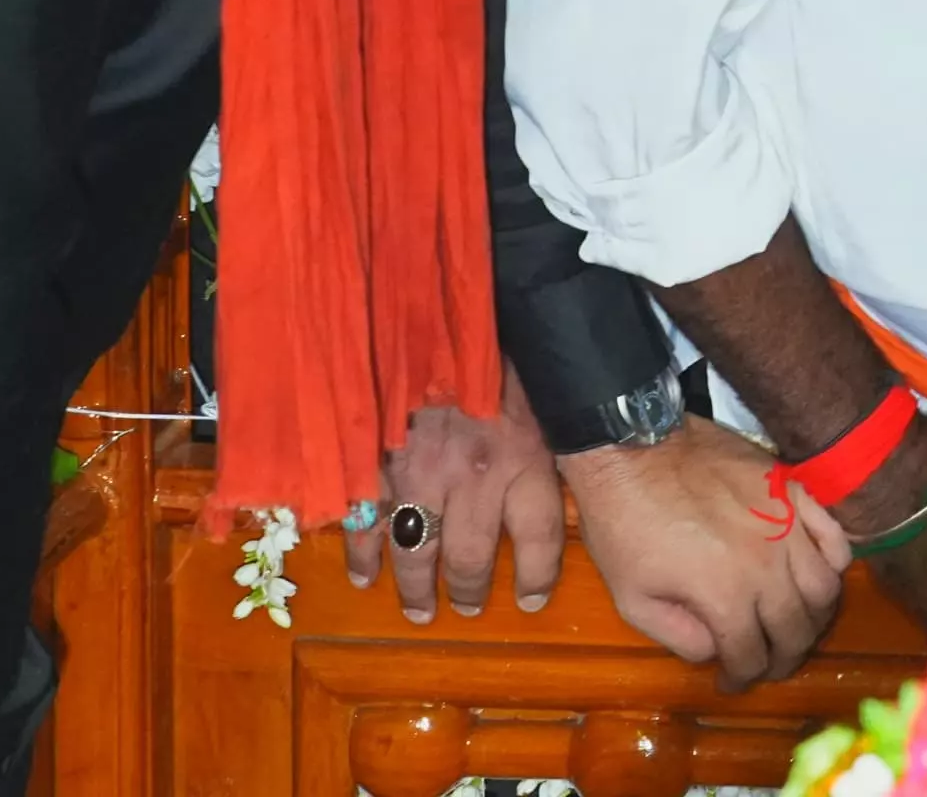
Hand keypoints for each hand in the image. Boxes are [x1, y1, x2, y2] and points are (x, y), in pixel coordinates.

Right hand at [343, 369, 563, 621]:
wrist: (436, 316)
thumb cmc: (498, 352)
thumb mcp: (540, 396)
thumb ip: (543, 442)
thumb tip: (564, 476)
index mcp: (524, 459)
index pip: (539, 537)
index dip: (538, 576)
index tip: (534, 600)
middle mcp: (475, 480)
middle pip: (473, 557)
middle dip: (471, 590)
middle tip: (469, 611)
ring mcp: (421, 478)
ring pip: (418, 552)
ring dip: (417, 588)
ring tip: (421, 611)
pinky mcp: (376, 467)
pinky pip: (366, 525)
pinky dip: (362, 556)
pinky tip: (363, 576)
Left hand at [562, 417, 849, 687]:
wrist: (636, 449)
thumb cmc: (625, 525)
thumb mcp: (632, 597)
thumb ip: (677, 636)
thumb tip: (713, 651)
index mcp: (726, 595)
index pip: (752, 653)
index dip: (743, 677)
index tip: (732, 683)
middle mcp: (769, 564)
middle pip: (798, 627)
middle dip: (785, 658)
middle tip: (770, 665)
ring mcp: (789, 524)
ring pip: (826, 587)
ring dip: (815, 618)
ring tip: (796, 626)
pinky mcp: (796, 493)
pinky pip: (835, 537)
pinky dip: (836, 564)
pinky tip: (818, 575)